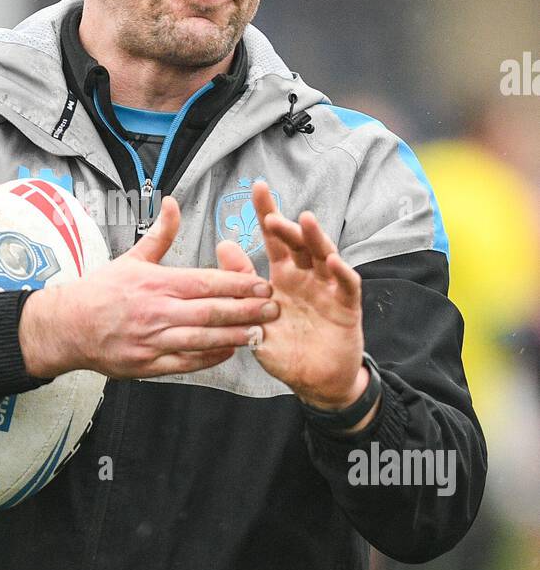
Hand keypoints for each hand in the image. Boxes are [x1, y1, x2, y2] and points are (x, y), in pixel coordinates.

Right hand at [18, 195, 278, 379]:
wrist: (68, 326)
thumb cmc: (102, 290)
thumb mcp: (131, 258)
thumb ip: (160, 233)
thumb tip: (173, 201)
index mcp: (157, 283)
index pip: (206, 283)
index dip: (238, 284)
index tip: (263, 284)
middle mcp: (157, 312)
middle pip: (211, 312)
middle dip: (246, 310)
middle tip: (274, 308)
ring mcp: (153, 340)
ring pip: (202, 340)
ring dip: (234, 337)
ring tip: (260, 332)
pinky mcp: (148, 365)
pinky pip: (186, 363)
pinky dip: (210, 358)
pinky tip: (229, 352)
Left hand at [228, 179, 368, 410]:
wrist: (315, 382)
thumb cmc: (285, 348)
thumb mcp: (256, 317)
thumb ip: (242, 283)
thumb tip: (222, 244)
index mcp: (284, 277)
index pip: (275, 240)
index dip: (267, 213)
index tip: (257, 187)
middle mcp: (307, 277)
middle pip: (299, 244)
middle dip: (288, 227)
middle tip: (272, 216)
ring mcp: (328, 289)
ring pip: (324, 257)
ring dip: (315, 240)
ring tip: (305, 222)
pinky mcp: (347, 307)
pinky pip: (346, 286)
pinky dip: (340, 273)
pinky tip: (331, 261)